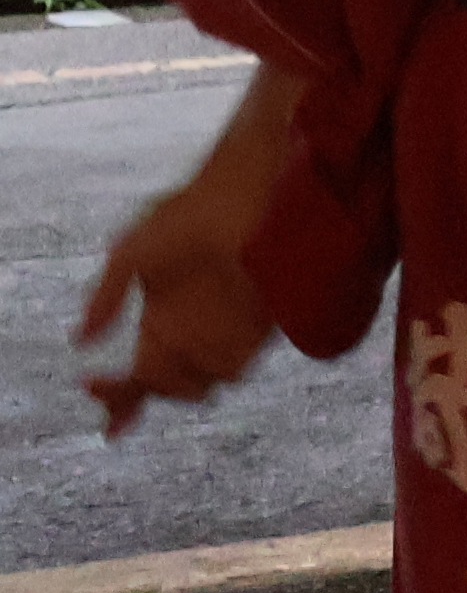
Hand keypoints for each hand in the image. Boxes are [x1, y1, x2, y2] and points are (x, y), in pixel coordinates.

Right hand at [78, 175, 271, 431]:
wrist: (247, 194)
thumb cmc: (188, 215)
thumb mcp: (132, 252)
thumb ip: (106, 295)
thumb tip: (78, 340)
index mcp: (161, 322)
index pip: (137, 375)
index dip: (116, 396)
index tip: (95, 398)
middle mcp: (194, 336)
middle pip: (165, 389)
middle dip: (143, 394)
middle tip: (123, 379)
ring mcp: (227, 334)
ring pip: (200, 386)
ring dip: (178, 383)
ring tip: (160, 355)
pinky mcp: (262, 328)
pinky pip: (235, 366)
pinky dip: (213, 367)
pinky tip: (198, 346)